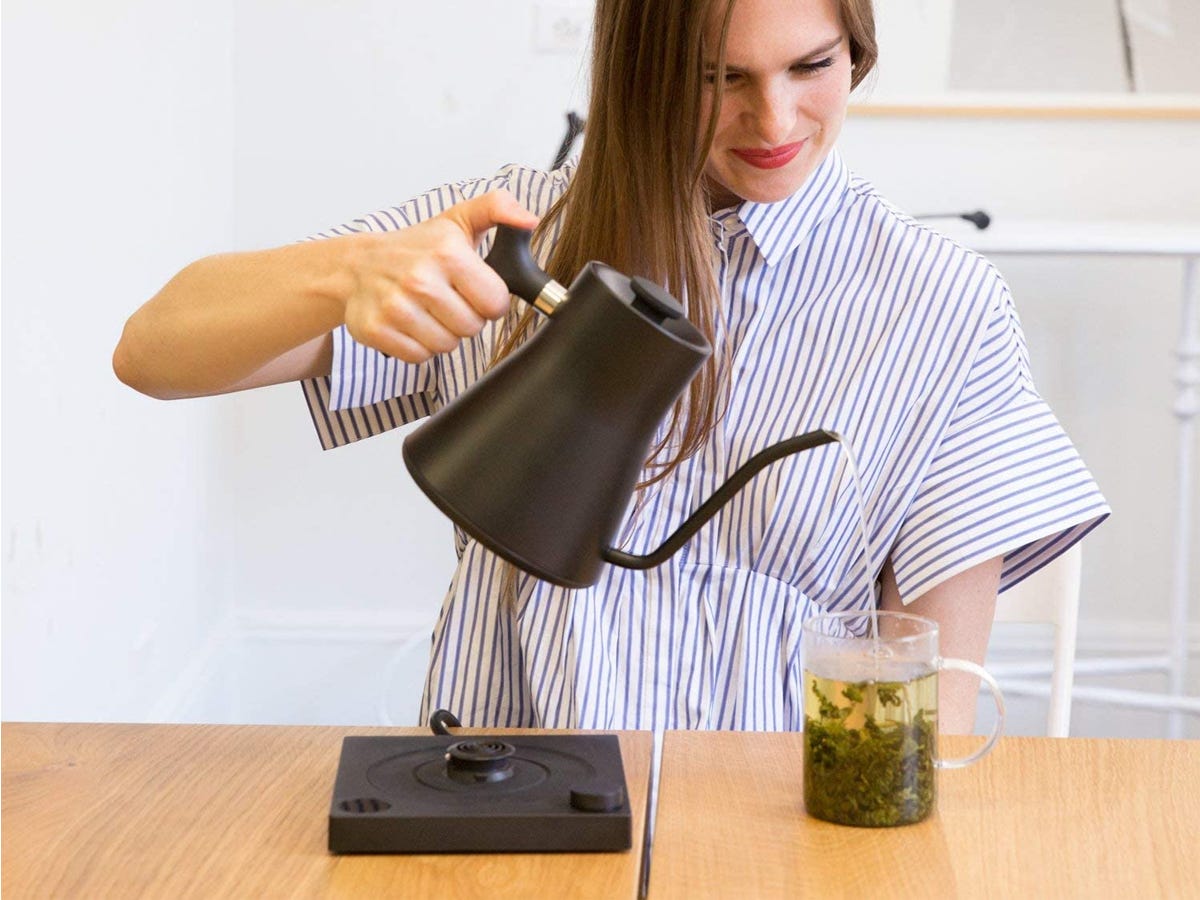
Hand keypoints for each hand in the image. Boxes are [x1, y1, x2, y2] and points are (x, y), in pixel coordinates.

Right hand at [341, 190, 539, 362]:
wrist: (356, 265)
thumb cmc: (414, 247)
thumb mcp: (458, 220)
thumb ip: (498, 209)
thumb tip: (529, 219)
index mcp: (447, 253)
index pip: (495, 303)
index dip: (488, 300)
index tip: (472, 289)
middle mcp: (420, 280)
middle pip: (472, 328)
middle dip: (465, 317)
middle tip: (446, 299)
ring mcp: (395, 307)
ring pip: (447, 345)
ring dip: (442, 333)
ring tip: (427, 310)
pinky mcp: (376, 330)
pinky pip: (419, 356)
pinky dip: (417, 345)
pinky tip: (409, 323)